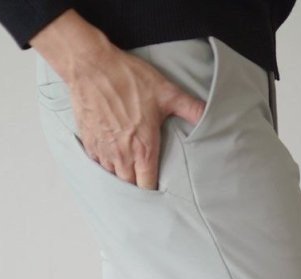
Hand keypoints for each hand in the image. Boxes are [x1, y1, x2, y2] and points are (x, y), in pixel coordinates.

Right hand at [64, 45, 205, 189]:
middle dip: (137, 182)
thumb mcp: (166, 91)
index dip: (154, 189)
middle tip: (144, 174)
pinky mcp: (89, 144)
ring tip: (129, 163)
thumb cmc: (128, 78)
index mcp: (143, 149)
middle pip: (130, 185)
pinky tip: (112, 150)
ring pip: (113, 175)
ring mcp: (103, 152)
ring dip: (121, 172)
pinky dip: (106, 161)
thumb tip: (211, 114)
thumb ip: (190, 108)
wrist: (91, 66)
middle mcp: (122, 156)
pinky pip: (99, 163)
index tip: (158, 185)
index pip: (148, 186)